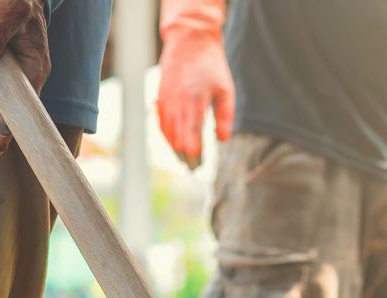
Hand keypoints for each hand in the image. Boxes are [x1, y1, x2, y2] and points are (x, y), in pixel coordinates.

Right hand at [157, 29, 234, 168]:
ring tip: (184, 160)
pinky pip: (160, 121)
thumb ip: (225, 117)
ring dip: (174, 148)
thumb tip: (222, 141)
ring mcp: (165, 100)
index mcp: (193, 103)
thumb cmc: (211, 66)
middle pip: (176, 139)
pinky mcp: (160, 96)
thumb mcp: (226, 90)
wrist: (189, 40)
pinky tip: (174, 143)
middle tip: (194, 169)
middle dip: (184, 156)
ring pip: (166, 132)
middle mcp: (176, 103)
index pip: (190, 138)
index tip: (200, 167)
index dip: (194, 156)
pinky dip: (166, 134)